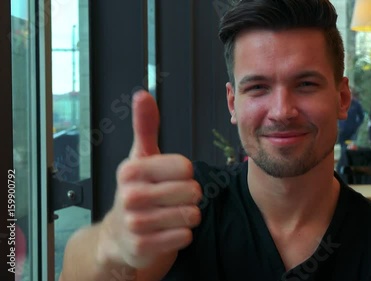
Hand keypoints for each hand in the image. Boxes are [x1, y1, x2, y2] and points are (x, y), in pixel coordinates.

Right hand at [97, 90, 201, 268]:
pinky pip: (186, 236)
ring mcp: (136, 224)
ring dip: (187, 216)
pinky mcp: (143, 247)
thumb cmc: (137, 191)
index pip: (186, 167)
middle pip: (193, 191)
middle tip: (171, 199)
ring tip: (168, 215)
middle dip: (189, 196)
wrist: (118, 237)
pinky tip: (165, 231)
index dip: (184, 174)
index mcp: (131, 170)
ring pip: (192, 215)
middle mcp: (130, 196)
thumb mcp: (140, 157)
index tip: (169, 178)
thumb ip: (146, 126)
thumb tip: (143, 94)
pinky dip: (182, 235)